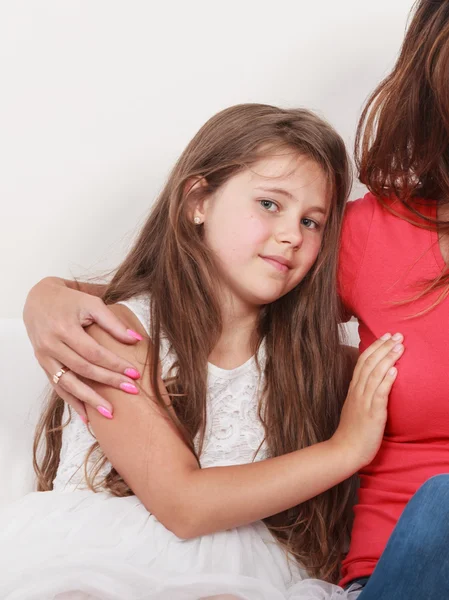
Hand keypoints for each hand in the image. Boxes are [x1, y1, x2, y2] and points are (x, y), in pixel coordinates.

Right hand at [23, 277, 142, 419]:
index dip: (114, 364)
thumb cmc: (70, 300)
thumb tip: (136, 339)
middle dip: (109, 382)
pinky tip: (86, 416)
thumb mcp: (92, 303)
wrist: (38, 299)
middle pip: (83, 369)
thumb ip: (113, 323)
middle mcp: (51, 345)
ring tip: (110, 413)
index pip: (93, 352)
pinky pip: (58, 387)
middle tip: (132, 391)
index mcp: (64, 329)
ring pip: (68, 383)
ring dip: (89, 400)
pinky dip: (72, 402)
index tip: (134, 373)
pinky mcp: (43, 364)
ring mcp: (45, 357)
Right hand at [331, 332, 403, 469]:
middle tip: (397, 334)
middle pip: (369, 363)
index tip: (386, 336)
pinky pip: (379, 394)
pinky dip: (386, 380)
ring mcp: (364, 402)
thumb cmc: (352, 432)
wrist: (344, 451)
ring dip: (387, 358)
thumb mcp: (355, 407)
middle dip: (383, 347)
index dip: (375, 347)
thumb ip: (362, 394)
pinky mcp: (372, 414)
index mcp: (353, 389)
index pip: (362, 362)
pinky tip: (394, 370)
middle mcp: (357, 392)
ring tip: (399, 346)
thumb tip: (374, 383)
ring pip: (375, 374)